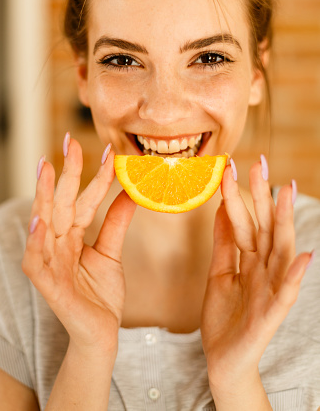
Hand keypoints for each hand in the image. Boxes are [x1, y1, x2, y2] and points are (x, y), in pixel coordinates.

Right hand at [22, 137, 135, 354]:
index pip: (84, 200)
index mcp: (73, 235)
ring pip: (44, 224)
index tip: (106, 151)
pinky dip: (36, 242)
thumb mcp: (111, 252)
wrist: (102, 333)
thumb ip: (116, 222)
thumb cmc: (100, 294)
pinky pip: (36, 261)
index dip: (95, 176)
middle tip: (70, 142)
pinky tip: (39, 221)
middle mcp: (58, 244)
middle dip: (66, 173)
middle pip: (61, 203)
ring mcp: (50, 262)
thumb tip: (131, 191)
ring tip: (47, 169)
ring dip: (44, 197)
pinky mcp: (47, 284)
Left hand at [201, 159, 311, 393]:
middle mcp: (263, 269)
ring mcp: (270, 289)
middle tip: (261, 163)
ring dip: (285, 221)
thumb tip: (222, 208)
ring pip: (280, 249)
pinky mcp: (271, 314)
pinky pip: (287, 293)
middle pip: (265, 227)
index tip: (233, 167)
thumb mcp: (219, 273)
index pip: (246, 221)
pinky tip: (306, 256)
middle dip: (263, 196)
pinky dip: (296, 274)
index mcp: (250, 260)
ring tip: (287, 192)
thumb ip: (224, 243)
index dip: (239, 195)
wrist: (224, 361)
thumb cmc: (225, 317)